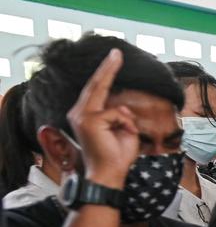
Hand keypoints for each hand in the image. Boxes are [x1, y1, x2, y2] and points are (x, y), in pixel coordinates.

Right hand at [67, 48, 138, 187]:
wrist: (109, 174)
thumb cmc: (117, 155)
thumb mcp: (123, 130)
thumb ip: (121, 115)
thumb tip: (122, 107)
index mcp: (86, 114)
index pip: (96, 89)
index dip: (105, 73)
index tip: (114, 57)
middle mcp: (79, 112)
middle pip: (96, 84)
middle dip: (108, 67)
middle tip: (117, 52)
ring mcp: (81, 115)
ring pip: (106, 96)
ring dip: (121, 110)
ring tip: (122, 121)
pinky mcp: (89, 120)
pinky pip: (117, 113)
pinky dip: (126, 124)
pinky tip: (124, 135)